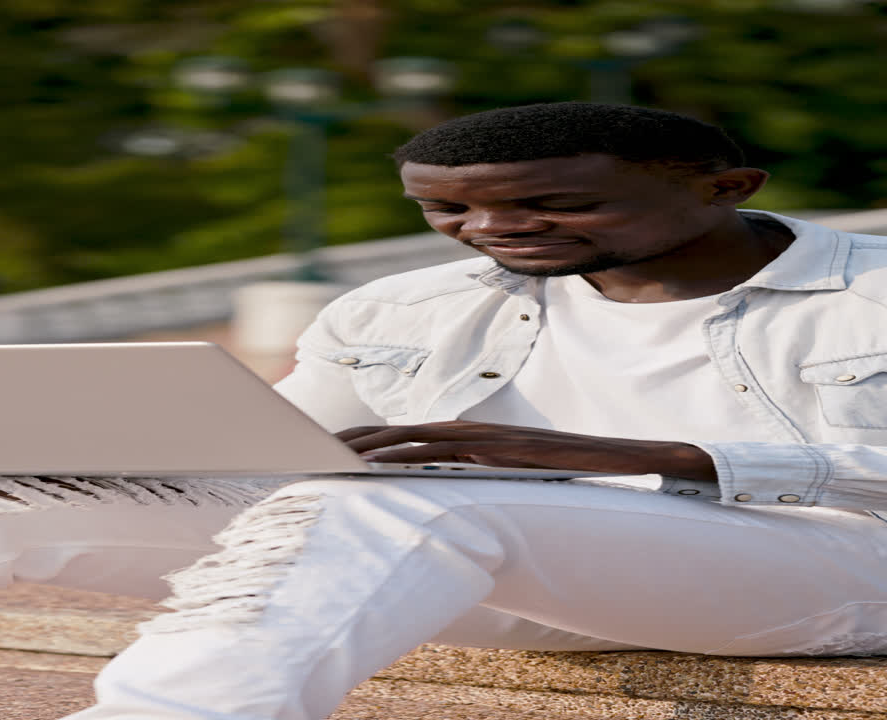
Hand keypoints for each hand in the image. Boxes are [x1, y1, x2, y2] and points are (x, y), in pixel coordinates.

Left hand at [337, 421, 717, 480]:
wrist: (623, 456)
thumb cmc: (567, 470)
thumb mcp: (513, 476)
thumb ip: (481, 477)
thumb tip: (447, 491)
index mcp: (472, 437)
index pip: (408, 437)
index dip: (368, 441)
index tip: (331, 450)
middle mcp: (472, 431)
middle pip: (400, 432)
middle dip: (355, 440)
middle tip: (310, 449)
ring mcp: (484, 437)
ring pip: (413, 438)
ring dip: (369, 445)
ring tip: (329, 455)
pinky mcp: (498, 449)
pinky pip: (443, 453)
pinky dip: (406, 455)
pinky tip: (379, 464)